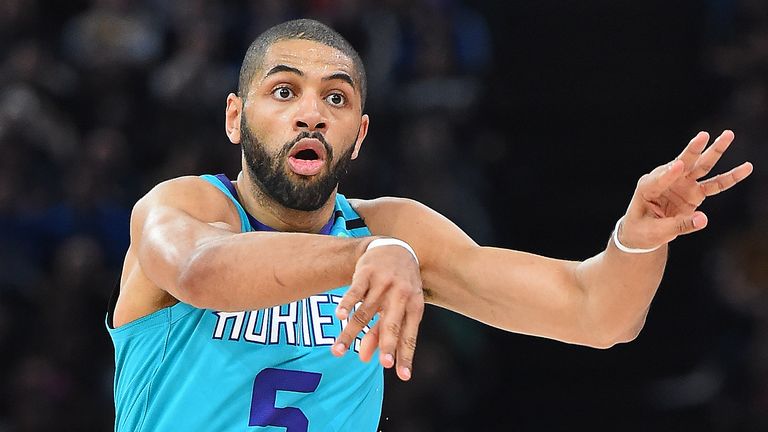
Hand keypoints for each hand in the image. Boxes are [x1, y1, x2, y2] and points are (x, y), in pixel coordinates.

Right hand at [331, 241, 422, 380]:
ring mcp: (383, 283)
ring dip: (351, 333)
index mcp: (414, 306)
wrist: (393, 247)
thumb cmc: (397, 286)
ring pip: (365, 312)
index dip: (406, 355)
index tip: (402, 376)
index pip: (409, 335)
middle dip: (386, 345)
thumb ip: (382, 332)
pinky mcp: (366, 273)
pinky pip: (355, 291)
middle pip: (391, 324)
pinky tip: (339, 316)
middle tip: (382, 364)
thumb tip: (366, 359)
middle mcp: (401, 295)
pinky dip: (347, 304)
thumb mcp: (398, 307)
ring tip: (338, 352)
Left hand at [619, 130, 753, 248]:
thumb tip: (704, 220)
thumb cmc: (643, 230)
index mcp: (647, 187)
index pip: (659, 179)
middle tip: (704, 135)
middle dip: (693, 150)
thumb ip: (679, 225)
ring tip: (728, 135)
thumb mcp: (655, 232)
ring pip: (701, 166)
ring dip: (715, 151)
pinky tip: (746, 168)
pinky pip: (714, 185)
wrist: (642, 232)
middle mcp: (666, 180)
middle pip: (682, 163)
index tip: (678, 166)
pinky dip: (730, 178)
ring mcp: (682, 184)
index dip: (668, 174)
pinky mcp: (694, 192)